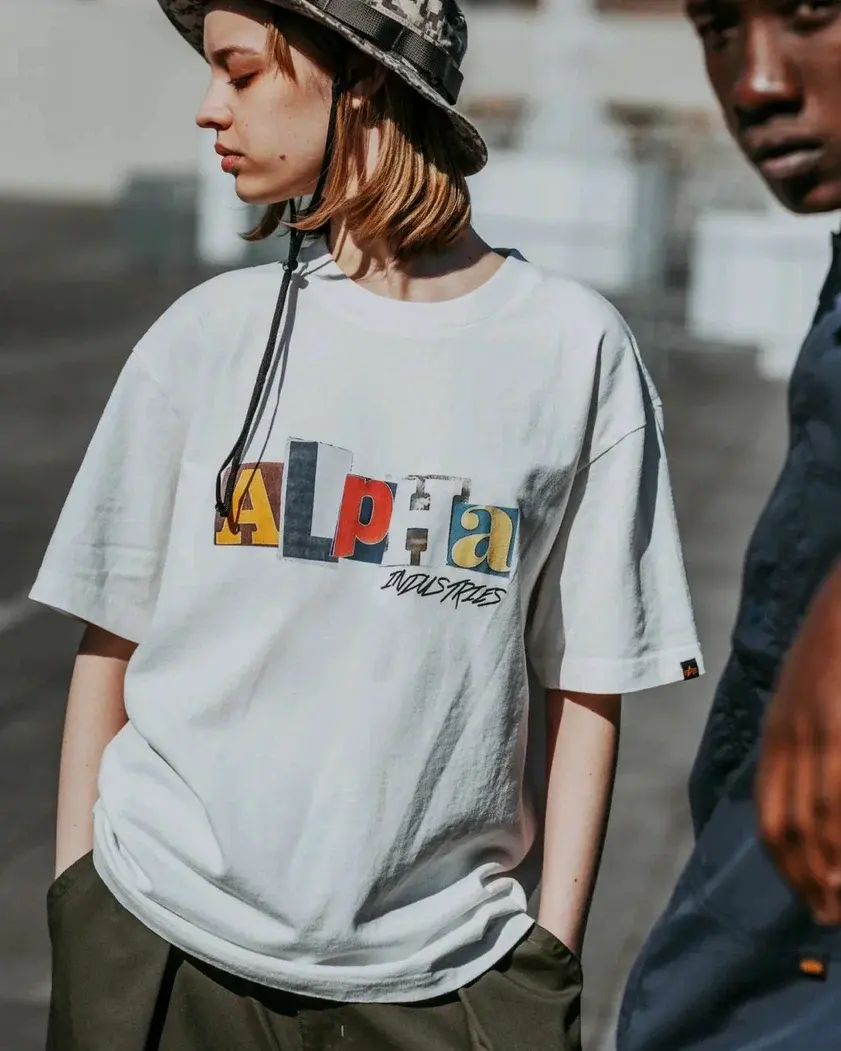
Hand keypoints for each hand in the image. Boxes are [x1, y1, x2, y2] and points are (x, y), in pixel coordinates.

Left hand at [756, 561, 840, 924]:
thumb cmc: (840, 644)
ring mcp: (822, 728)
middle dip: (809, 880)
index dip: (789, 864)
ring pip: (821, 820)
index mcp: (780, 731)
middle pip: (790, 827)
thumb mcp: (810, 693)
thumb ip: (806, 739)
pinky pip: (840, 793)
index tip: (810, 898)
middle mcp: (792, 735)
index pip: (772, 814)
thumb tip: (815, 796)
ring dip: (834, 870)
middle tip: (831, 918)